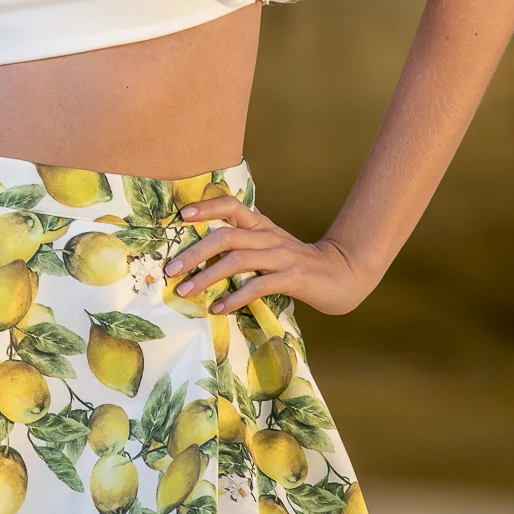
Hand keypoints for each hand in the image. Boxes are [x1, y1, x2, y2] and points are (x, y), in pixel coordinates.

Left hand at [162, 195, 369, 316]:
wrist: (341, 274)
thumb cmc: (297, 263)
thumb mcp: (269, 245)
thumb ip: (244, 242)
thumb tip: (205, 249)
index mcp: (261, 225)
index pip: (232, 204)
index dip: (207, 206)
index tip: (182, 216)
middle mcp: (268, 235)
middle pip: (226, 235)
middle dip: (195, 251)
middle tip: (171, 269)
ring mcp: (281, 255)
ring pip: (237, 259)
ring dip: (207, 276)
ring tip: (186, 291)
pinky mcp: (292, 277)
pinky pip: (259, 285)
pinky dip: (236, 297)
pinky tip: (219, 308)